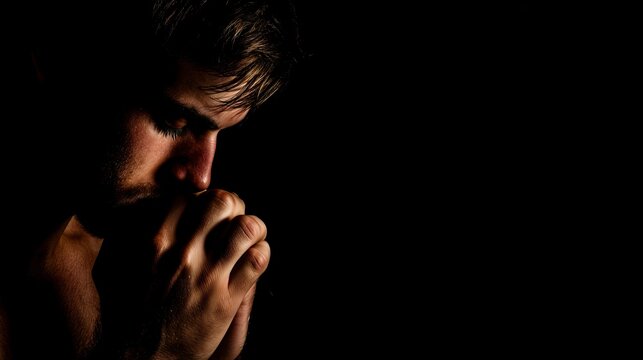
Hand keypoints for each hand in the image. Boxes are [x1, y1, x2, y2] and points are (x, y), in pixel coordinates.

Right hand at [92, 189, 269, 359]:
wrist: (144, 356)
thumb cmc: (140, 310)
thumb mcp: (139, 265)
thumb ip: (158, 236)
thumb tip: (179, 209)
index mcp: (158, 243)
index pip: (191, 197)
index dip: (208, 199)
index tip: (213, 212)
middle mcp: (183, 255)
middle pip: (222, 202)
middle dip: (236, 206)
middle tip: (236, 220)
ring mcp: (207, 277)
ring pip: (246, 228)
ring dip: (255, 228)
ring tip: (252, 238)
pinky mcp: (226, 300)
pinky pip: (257, 260)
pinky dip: (263, 253)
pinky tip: (256, 258)